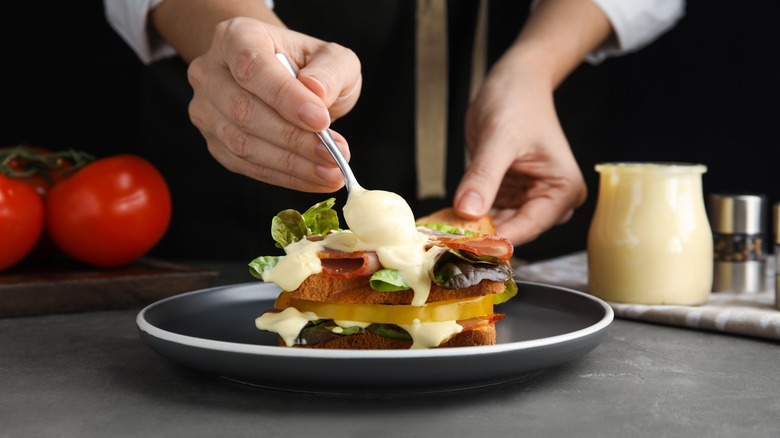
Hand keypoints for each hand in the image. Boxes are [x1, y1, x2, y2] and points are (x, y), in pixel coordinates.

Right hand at [187, 17, 361, 191]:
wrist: (288, 80)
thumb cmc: (309, 66)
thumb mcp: (333, 58)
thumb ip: (330, 71)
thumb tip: (317, 94)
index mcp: (236, 36)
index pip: (252, 67)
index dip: (285, 97)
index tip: (321, 121)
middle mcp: (210, 72)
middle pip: (243, 111)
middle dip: (292, 139)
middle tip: (333, 155)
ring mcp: (206, 110)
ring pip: (242, 144)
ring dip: (291, 164)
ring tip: (331, 171)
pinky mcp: (215, 143)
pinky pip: (246, 166)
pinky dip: (284, 177)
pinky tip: (314, 178)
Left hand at [453, 57, 586, 245]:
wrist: (514, 82)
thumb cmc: (517, 102)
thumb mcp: (499, 139)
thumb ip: (484, 176)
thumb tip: (467, 211)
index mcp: (562, 189)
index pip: (529, 226)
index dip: (495, 238)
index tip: (463, 245)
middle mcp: (551, 199)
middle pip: (514, 230)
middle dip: (481, 235)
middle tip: (445, 240)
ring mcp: (529, 198)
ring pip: (499, 225)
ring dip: (472, 228)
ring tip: (441, 232)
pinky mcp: (510, 193)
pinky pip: (489, 213)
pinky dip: (470, 216)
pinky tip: (447, 220)